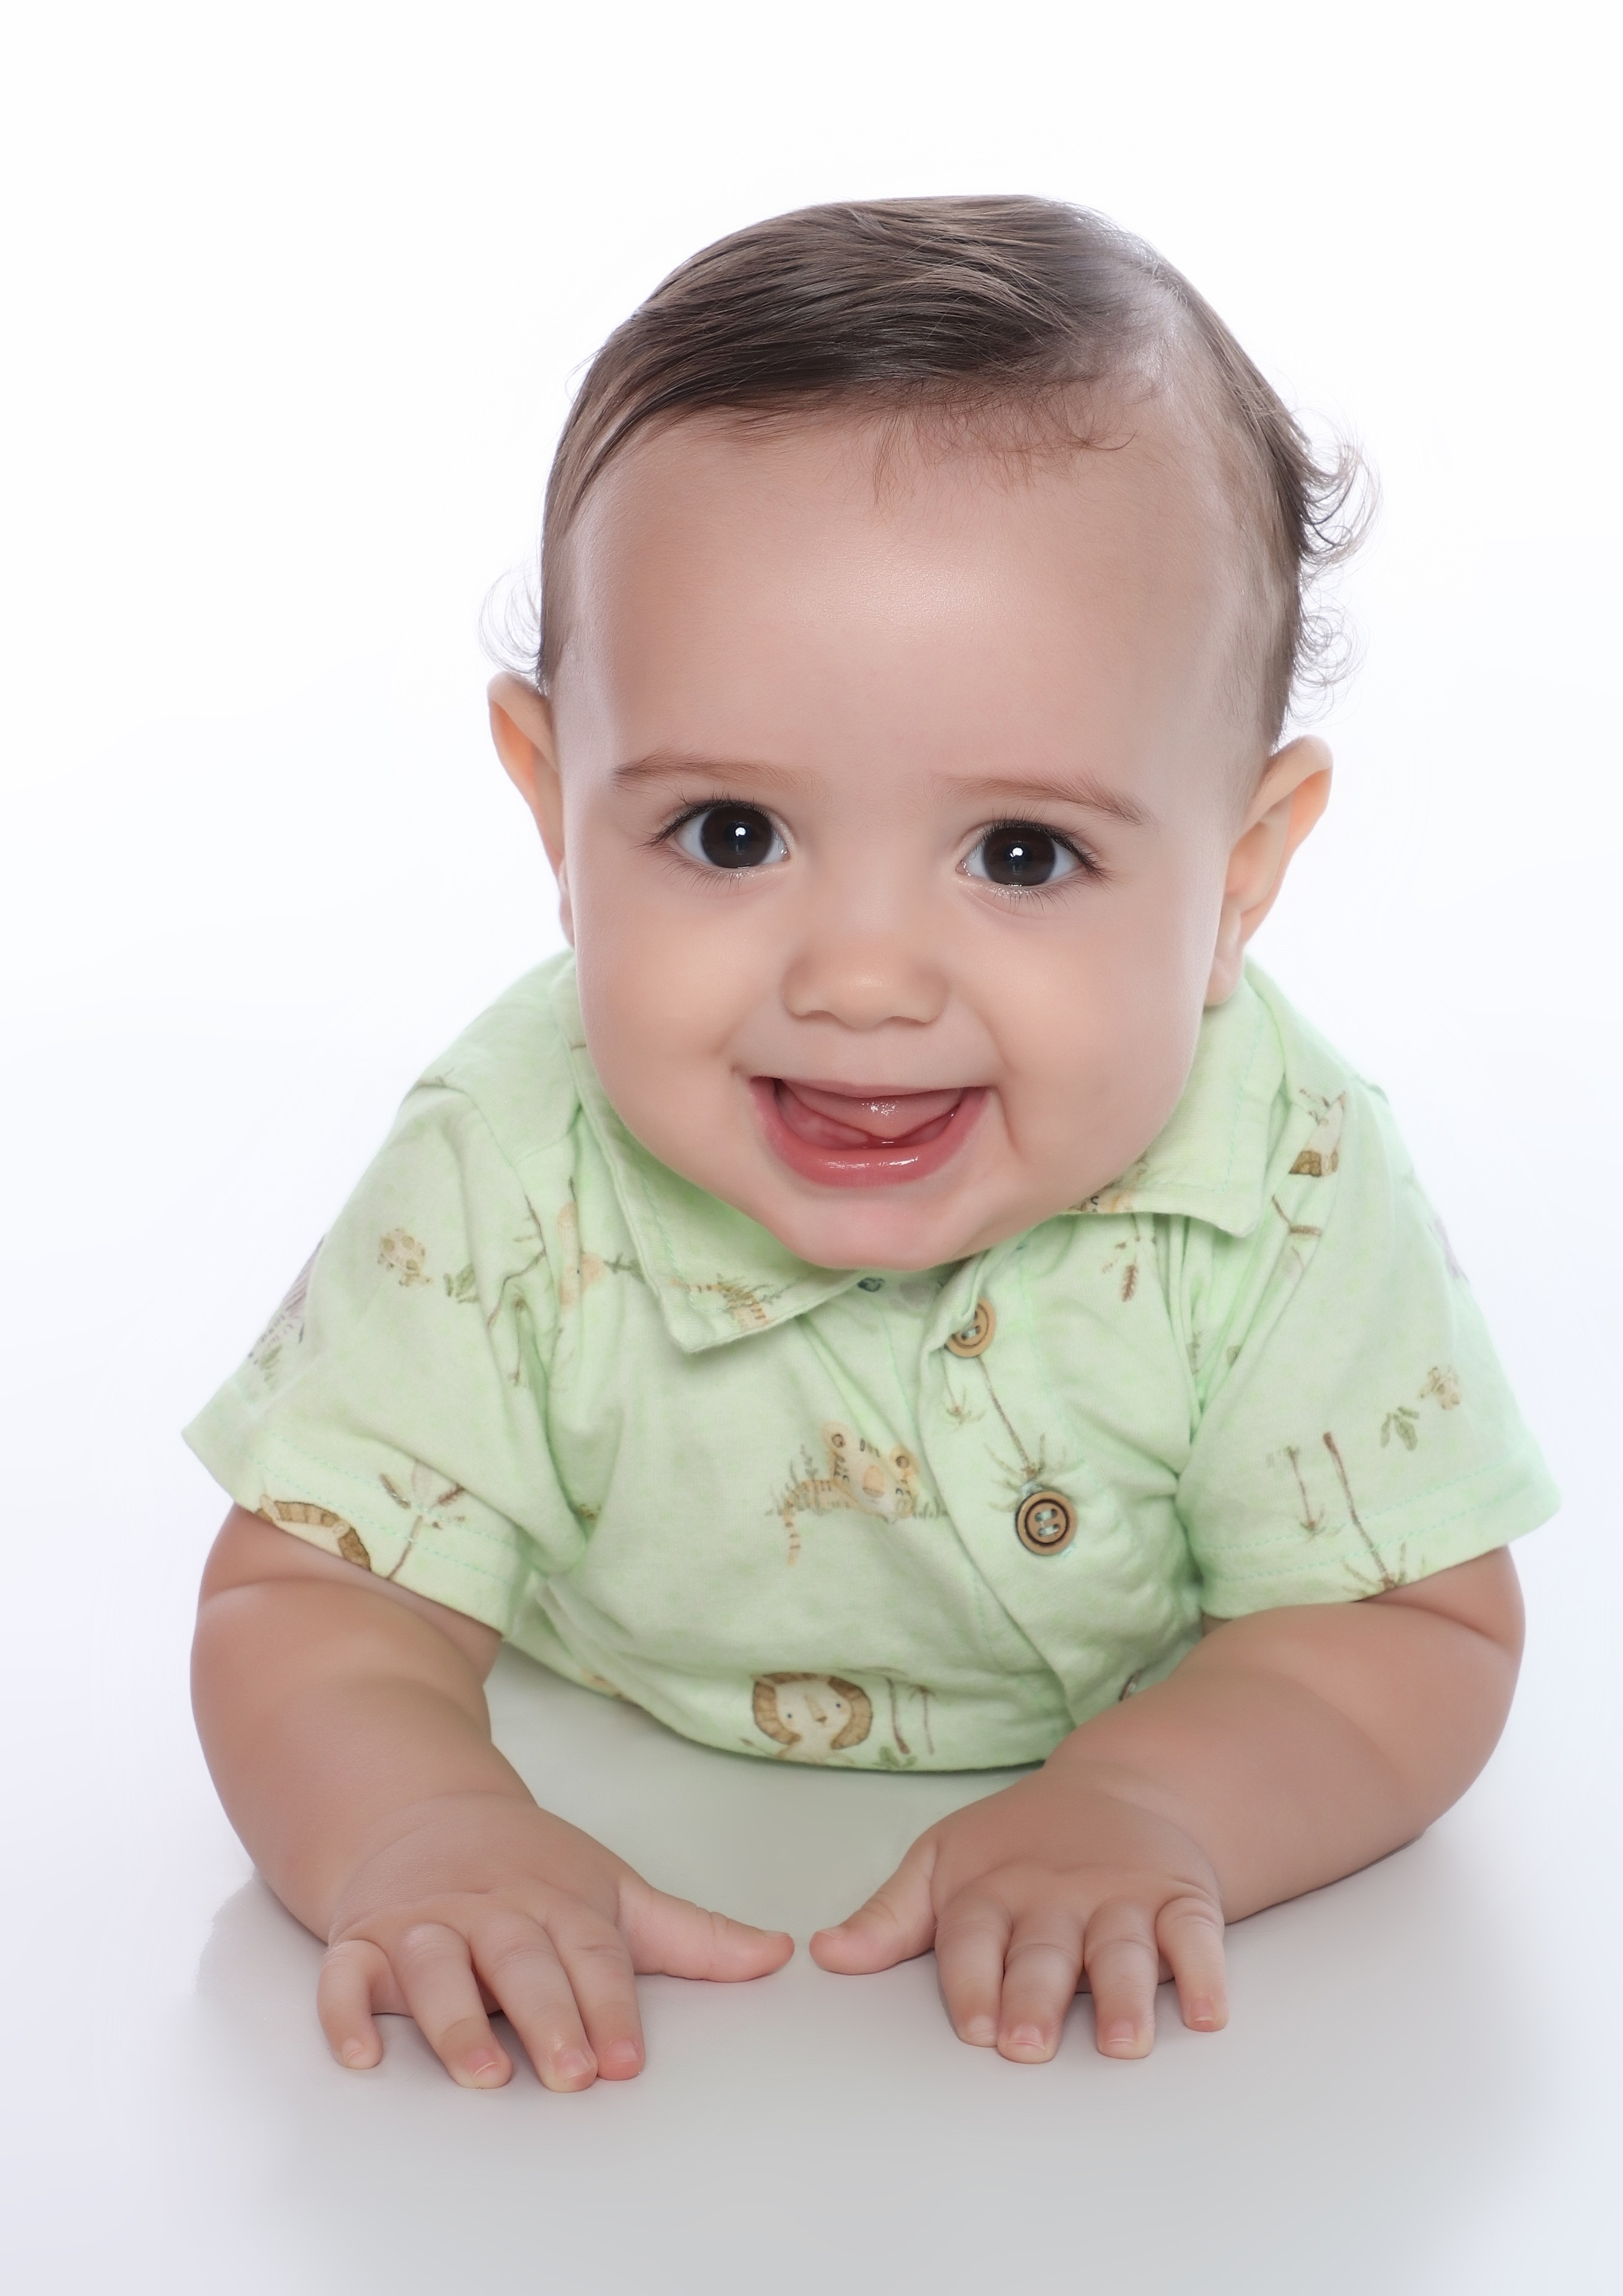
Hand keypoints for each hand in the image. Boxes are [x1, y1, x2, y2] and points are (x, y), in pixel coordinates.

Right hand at [318, 1789, 792, 2088]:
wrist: (421, 1813)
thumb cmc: (530, 1871)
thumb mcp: (613, 1893)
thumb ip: (692, 1936)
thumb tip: (777, 1955)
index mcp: (556, 1902)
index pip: (590, 1955)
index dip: (610, 2006)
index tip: (629, 2059)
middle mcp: (490, 1912)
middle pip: (520, 1962)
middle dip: (546, 2017)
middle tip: (572, 2073)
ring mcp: (424, 1925)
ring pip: (435, 1969)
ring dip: (455, 2020)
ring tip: (482, 2072)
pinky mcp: (363, 1943)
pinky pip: (345, 1978)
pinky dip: (346, 2014)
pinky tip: (362, 2054)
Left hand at [809, 1767, 1225, 2059]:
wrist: (1124, 1788)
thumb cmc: (1017, 1848)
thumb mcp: (943, 1866)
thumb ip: (890, 1920)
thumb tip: (824, 1954)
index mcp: (993, 1890)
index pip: (976, 1938)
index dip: (974, 1981)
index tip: (974, 2027)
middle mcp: (1057, 1897)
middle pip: (1046, 1951)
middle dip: (1037, 1996)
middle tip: (1028, 2043)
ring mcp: (1122, 1899)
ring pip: (1123, 1949)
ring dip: (1125, 1996)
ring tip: (1123, 2041)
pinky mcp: (1181, 1901)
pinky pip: (1197, 1938)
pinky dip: (1206, 1974)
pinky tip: (1207, 2012)